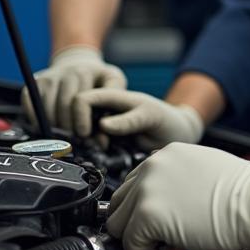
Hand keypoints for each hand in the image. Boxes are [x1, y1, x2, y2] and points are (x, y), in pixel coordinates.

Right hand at [23, 46, 126, 131]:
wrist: (80, 61)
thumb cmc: (99, 80)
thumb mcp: (114, 84)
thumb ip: (112, 109)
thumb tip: (102, 141)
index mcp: (86, 72)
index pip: (79, 101)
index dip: (81, 121)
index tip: (84, 134)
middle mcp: (66, 72)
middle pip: (62, 107)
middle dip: (67, 128)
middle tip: (72, 140)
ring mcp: (50, 76)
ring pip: (45, 108)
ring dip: (51, 126)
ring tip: (61, 136)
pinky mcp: (36, 81)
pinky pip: (29, 104)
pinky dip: (34, 119)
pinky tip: (44, 127)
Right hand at [74, 88, 203, 146]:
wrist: (175, 134)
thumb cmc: (166, 120)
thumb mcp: (151, 117)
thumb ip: (130, 120)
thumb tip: (102, 125)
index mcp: (116, 97)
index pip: (83, 99)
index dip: (78, 115)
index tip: (86, 133)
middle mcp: (106, 109)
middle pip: (74, 115)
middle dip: (80, 132)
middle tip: (99, 144)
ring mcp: (104, 123)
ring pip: (79, 132)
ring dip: (85, 142)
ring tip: (103, 148)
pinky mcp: (104, 139)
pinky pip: (88, 144)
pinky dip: (89, 149)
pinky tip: (102, 152)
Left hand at [106, 143, 249, 249]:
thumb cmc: (241, 192)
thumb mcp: (201, 173)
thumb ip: (173, 184)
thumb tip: (161, 208)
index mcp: (167, 154)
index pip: (132, 185)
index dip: (143, 208)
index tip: (157, 218)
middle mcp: (152, 167)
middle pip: (118, 205)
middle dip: (135, 224)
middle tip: (161, 233)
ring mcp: (147, 190)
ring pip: (118, 227)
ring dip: (139, 238)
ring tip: (169, 238)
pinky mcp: (147, 215)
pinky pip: (130, 246)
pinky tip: (172, 245)